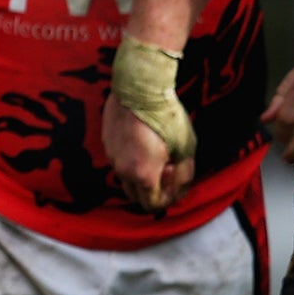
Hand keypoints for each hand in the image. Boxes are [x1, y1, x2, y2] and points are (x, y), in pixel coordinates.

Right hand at [101, 93, 194, 211]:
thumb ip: (184, 173)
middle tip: (167, 167)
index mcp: (143, 175)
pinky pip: (120, 161)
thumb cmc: (167, 118)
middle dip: (154, 189)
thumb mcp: (186, 147)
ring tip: (156, 153)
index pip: (153, 205)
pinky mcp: (107, 144)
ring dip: (142, 174)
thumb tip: (179, 185)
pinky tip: (144, 140)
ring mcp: (112, 157)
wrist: (139, 89)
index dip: (169, 196)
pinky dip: (132, 160)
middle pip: (136, 196)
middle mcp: (123, 171)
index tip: (176, 175)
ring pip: (126, 178)